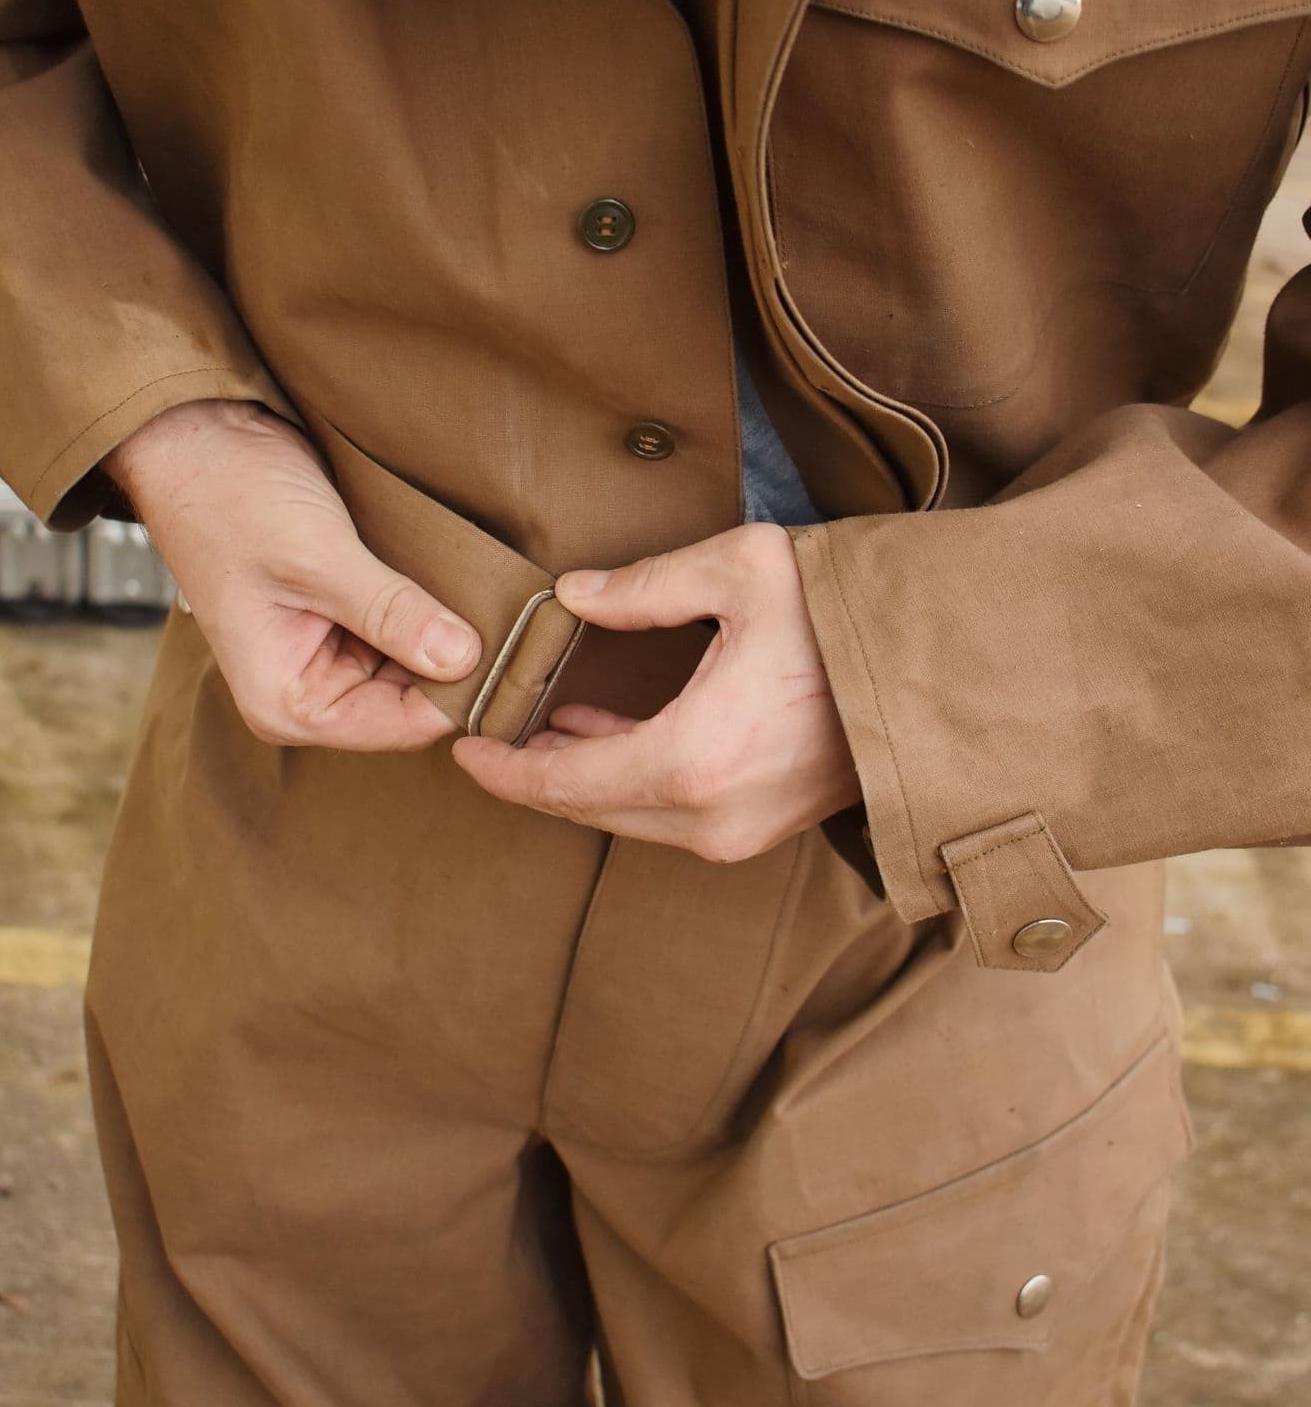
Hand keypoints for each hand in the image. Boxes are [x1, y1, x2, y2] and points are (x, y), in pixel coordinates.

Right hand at [105, 399, 480, 749]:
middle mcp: (307, 691)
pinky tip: (464, 579)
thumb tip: (464, 659)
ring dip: (452, 630)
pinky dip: (434, 606)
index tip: (514, 652)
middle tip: (517, 616)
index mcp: (287, 702)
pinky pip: (406, 627)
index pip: (400, 725)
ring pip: (418, 663)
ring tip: (493, 592)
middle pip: (415, 700)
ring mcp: (327, 653)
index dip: (459, 694)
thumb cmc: (231, 499)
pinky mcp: (344, 615)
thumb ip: (390, 613)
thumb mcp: (317, 558)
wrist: (196, 436)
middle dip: (460, 661)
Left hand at [452, 523, 858, 859]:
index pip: (562, 783)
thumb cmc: (846, 617)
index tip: (463, 744)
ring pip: (628, 817)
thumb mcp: (742, 573)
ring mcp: (743, 833)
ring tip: (537, 728)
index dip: (503, 767)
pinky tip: (603, 737)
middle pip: (588, 809)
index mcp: (693, 762)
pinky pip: (670, 814)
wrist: (942, 670)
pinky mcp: (766, 827)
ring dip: (577, 777)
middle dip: (530, 774)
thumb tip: (572, 596)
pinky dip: (625, 782)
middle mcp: (712, 819)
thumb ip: (643, 588)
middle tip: (487, 734)